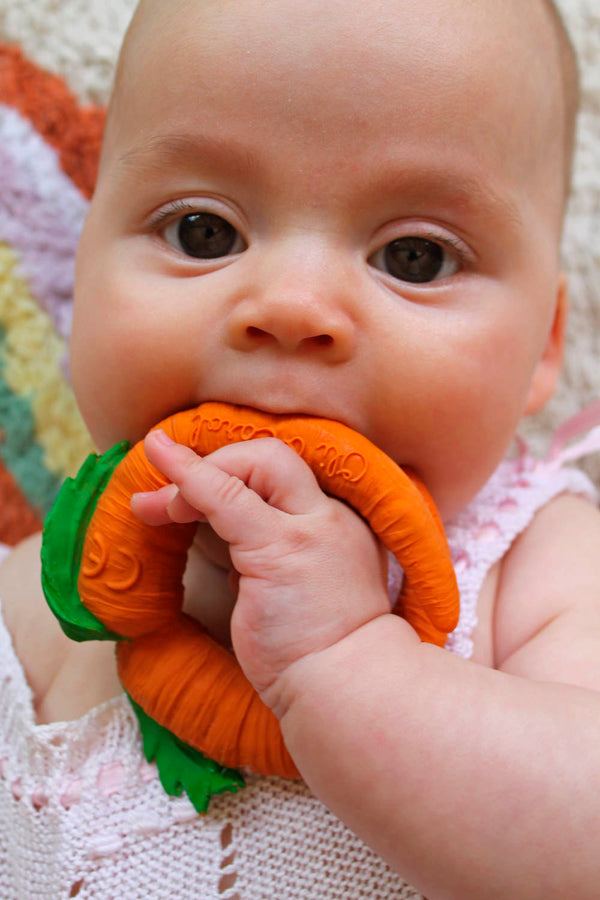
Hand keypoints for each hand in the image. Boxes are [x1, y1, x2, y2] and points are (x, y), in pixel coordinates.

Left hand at [131, 429, 389, 713]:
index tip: (195, 490)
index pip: (284, 476)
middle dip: (217, 463)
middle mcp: (330, 515)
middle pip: (273, 456)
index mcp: (336, 524)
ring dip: (194, 475)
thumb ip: (268, 559)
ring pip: (254, 464)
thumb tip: (222, 544)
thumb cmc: (319, 651)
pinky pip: (226, 496)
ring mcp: (309, 527)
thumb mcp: (297, 589)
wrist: (348, 688)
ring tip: (151, 505)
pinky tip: (160, 470)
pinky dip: (189, 478)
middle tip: (170, 502)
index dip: (234, 472)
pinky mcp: (279, 547)